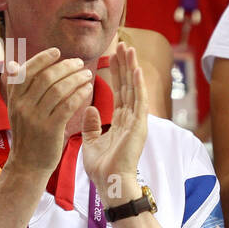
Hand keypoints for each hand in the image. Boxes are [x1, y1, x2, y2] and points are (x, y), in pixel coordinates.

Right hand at [4, 47, 93, 175]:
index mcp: (14, 98)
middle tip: (79, 63)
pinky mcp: (50, 129)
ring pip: (58, 90)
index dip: (42, 58)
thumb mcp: (17, 109)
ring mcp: (35, 117)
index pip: (27, 71)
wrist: (28, 165)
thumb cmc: (28, 134)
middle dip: (64, 67)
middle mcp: (22, 105)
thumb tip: (11, 63)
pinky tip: (87, 89)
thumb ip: (18, 87)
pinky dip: (79, 94)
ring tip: (87, 74)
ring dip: (75, 78)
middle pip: (45, 77)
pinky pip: (67, 106)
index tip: (57, 52)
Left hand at [83, 42, 147, 204]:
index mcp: (121, 121)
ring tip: (129, 49)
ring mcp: (137, 122)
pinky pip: (139, 102)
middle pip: (128, 85)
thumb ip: (92, 125)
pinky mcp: (139, 126)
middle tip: (122, 43)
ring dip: (132, 68)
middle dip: (125, 64)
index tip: (113, 55)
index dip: (117, 72)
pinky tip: (136, 70)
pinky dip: (138, 85)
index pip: (119, 91)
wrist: (110, 183)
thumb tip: (89, 108)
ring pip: (135, 89)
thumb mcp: (92, 142)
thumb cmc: (102, 168)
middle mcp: (131, 118)